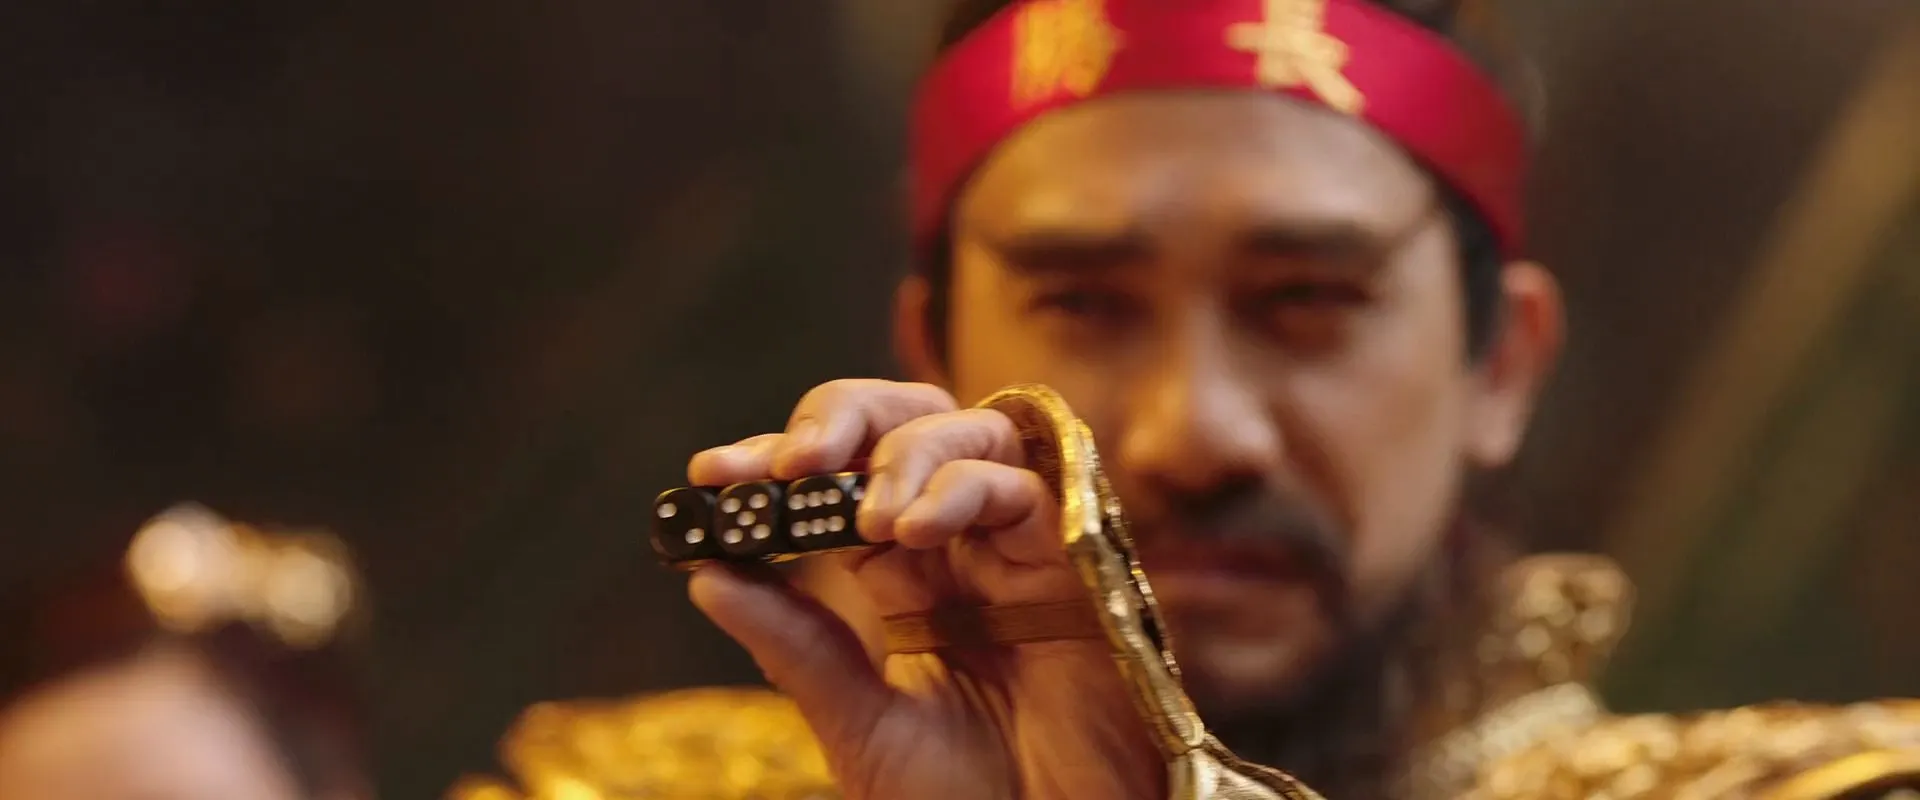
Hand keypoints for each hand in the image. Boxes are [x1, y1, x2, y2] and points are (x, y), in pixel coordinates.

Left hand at [686, 379, 1165, 799]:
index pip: (838, 481)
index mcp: (904, 576)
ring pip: (972, 432)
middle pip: (908, 422)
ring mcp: (1019, 550)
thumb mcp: (858, 724)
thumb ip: (796, 648)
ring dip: (905, 452)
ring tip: (870, 516)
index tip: (713, 474)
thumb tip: (706, 576)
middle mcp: (962, 547)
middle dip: (842, 419)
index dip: (777, 463)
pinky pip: (1024, 485)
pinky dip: (963, 487)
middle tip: (789, 460)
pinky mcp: (1075, 564)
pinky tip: (916, 531)